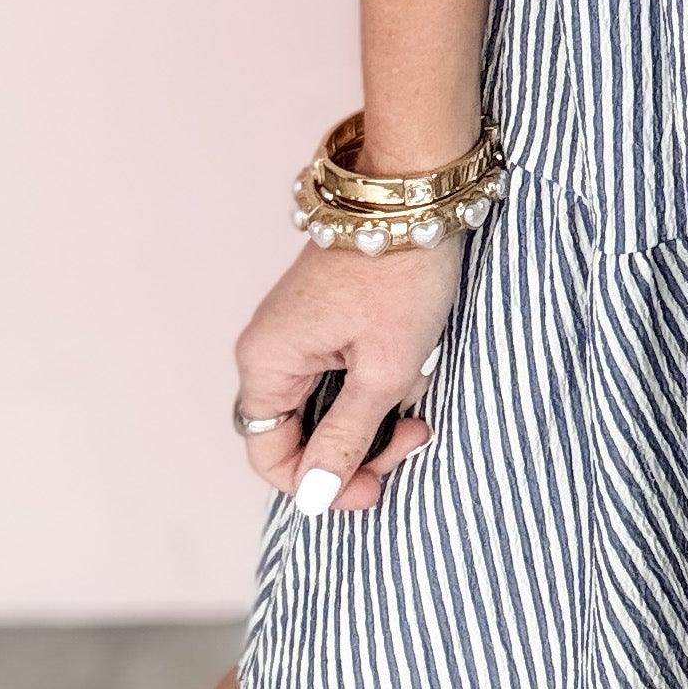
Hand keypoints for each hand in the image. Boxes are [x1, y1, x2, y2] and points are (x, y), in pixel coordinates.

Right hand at [231, 234, 466, 517]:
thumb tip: (314, 496)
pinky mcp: (326, 316)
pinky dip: (379, 378)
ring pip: (330, 403)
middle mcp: (270, 348)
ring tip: (420, 384)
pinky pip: (344, 369)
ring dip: (377, 409)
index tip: (376, 487)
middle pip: (302, 433)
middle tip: (415, 432)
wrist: (416, 192)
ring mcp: (298, 330)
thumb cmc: (400, 274)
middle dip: (362, 444)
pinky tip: (413, 361)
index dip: (321, 485)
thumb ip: (347, 438)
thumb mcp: (383, 370)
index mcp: (267, 363)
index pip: (272, 457)